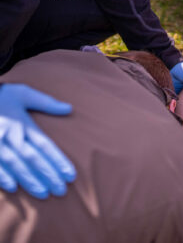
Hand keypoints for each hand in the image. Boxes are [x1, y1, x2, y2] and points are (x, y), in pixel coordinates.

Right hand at [0, 84, 75, 198]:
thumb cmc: (2, 95)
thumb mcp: (25, 94)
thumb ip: (47, 103)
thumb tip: (69, 108)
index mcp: (24, 123)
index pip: (45, 145)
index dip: (58, 160)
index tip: (70, 174)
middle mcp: (12, 134)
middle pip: (33, 157)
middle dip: (48, 175)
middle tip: (61, 190)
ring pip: (15, 164)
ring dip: (29, 180)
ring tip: (43, 193)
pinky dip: (2, 176)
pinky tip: (13, 187)